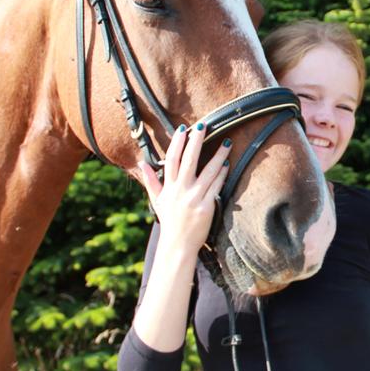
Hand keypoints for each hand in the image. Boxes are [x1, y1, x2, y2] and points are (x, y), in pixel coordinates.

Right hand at [138, 123, 230, 252]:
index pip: (171, 159)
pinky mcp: (206, 207)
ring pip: (208, 171)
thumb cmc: (170, 221)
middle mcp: (181, 190)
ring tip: (226, 143)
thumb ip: (151, 181)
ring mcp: (194, 198)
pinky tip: (227, 165)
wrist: (178, 244)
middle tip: (204, 125)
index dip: (177, 143)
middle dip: (196, 141)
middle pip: (189, 160)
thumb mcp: (157, 201)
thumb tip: (142, 164)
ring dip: (218, 156)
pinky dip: (222, 175)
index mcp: (169, 187)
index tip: (183, 129)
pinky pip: (216, 187)